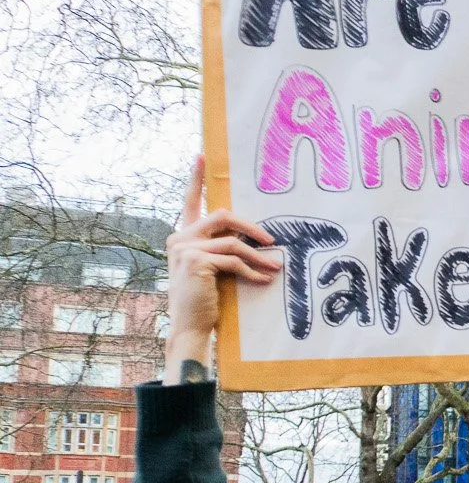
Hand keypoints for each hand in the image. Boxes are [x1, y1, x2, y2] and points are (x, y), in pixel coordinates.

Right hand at [163, 155, 279, 377]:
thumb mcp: (213, 268)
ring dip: (258, 256)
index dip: (196, 179)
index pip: (189, 202)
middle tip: (272, 241)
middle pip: (222, 216)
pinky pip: (234, 260)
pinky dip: (253, 271)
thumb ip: (222, 248)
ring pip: (232, 242)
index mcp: (182, 237)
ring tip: (276, 268)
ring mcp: (184, 250)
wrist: (190, 326)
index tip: (203, 156)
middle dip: (251, 227)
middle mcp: (179, 239)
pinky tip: (264, 280)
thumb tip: (254, 236)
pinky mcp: (197, 263)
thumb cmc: (205, 300)